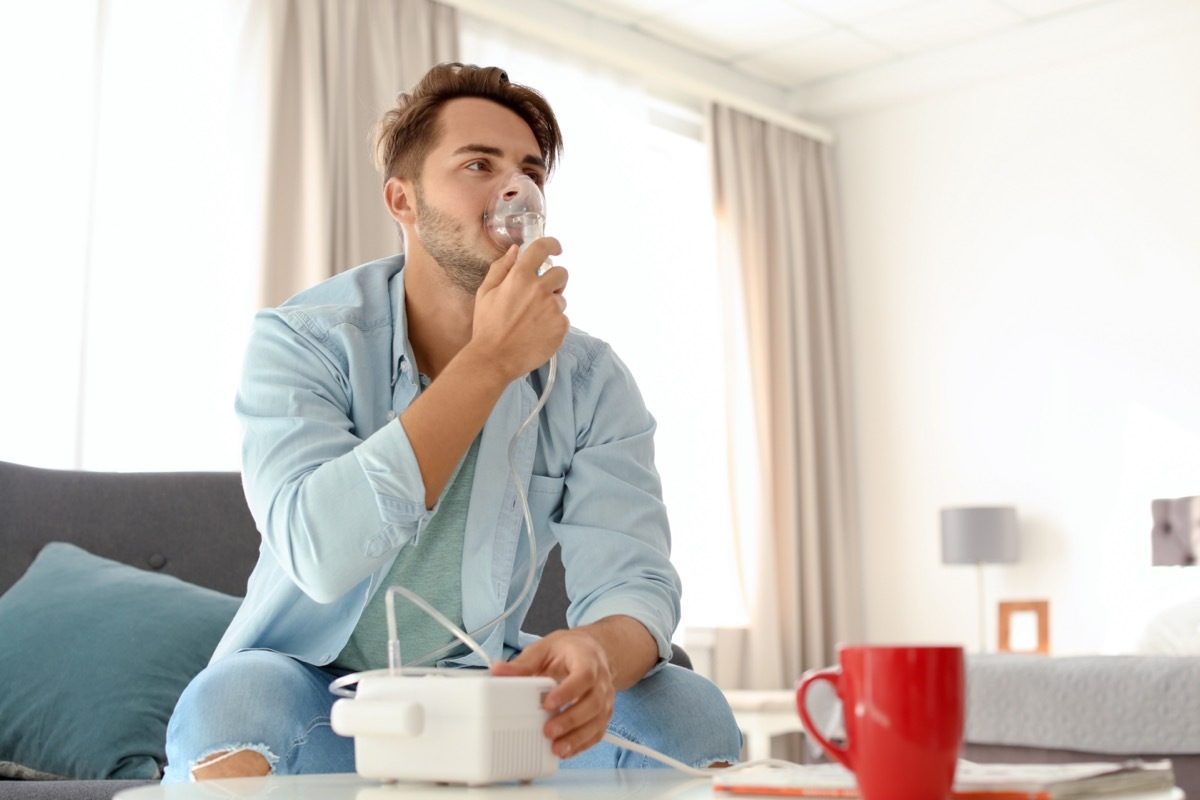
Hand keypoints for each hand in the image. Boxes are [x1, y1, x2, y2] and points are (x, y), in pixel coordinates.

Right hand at [470, 237, 568, 382]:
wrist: (495, 358)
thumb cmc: (487, 326)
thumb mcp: (486, 292)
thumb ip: (501, 268)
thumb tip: (516, 250)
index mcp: (520, 277)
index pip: (542, 248)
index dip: (552, 244)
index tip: (556, 249)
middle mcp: (539, 289)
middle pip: (561, 273)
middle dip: (554, 281)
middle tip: (540, 296)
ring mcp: (553, 308)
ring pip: (561, 299)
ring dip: (552, 306)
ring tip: (532, 321)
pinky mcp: (561, 326)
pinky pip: (563, 318)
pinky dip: (553, 324)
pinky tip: (537, 332)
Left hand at [490, 628, 613, 758]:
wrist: (592, 652)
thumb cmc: (569, 650)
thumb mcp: (545, 649)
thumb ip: (523, 664)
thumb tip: (498, 671)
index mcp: (587, 659)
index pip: (584, 676)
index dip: (568, 691)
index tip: (548, 703)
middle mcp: (600, 680)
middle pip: (593, 703)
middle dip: (571, 720)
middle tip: (548, 731)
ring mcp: (605, 698)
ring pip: (598, 721)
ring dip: (577, 738)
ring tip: (557, 748)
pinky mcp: (603, 714)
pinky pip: (598, 732)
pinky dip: (583, 744)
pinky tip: (566, 750)